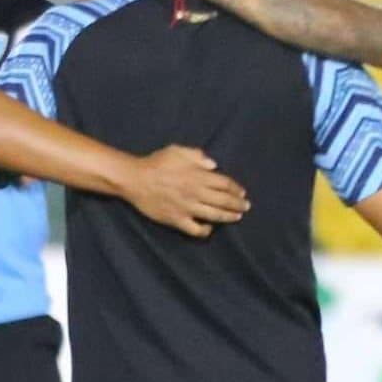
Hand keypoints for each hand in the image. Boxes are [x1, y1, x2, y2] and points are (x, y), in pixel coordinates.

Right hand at [119, 144, 246, 236]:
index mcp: (198, 175)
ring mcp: (187, 208)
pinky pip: (195, 229)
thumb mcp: (177, 150)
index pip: (224, 183)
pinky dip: (205, 231)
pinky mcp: (177, 220)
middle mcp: (196, 193)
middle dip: (237, 204)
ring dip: (227, 217)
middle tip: (246, 207)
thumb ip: (197, 155)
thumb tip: (213, 165)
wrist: (135, 179)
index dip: (236, 188)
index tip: (242, 192)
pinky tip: (209, 229)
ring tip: (236, 217)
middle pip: (223, 200)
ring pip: (214, 215)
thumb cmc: (156, 163)